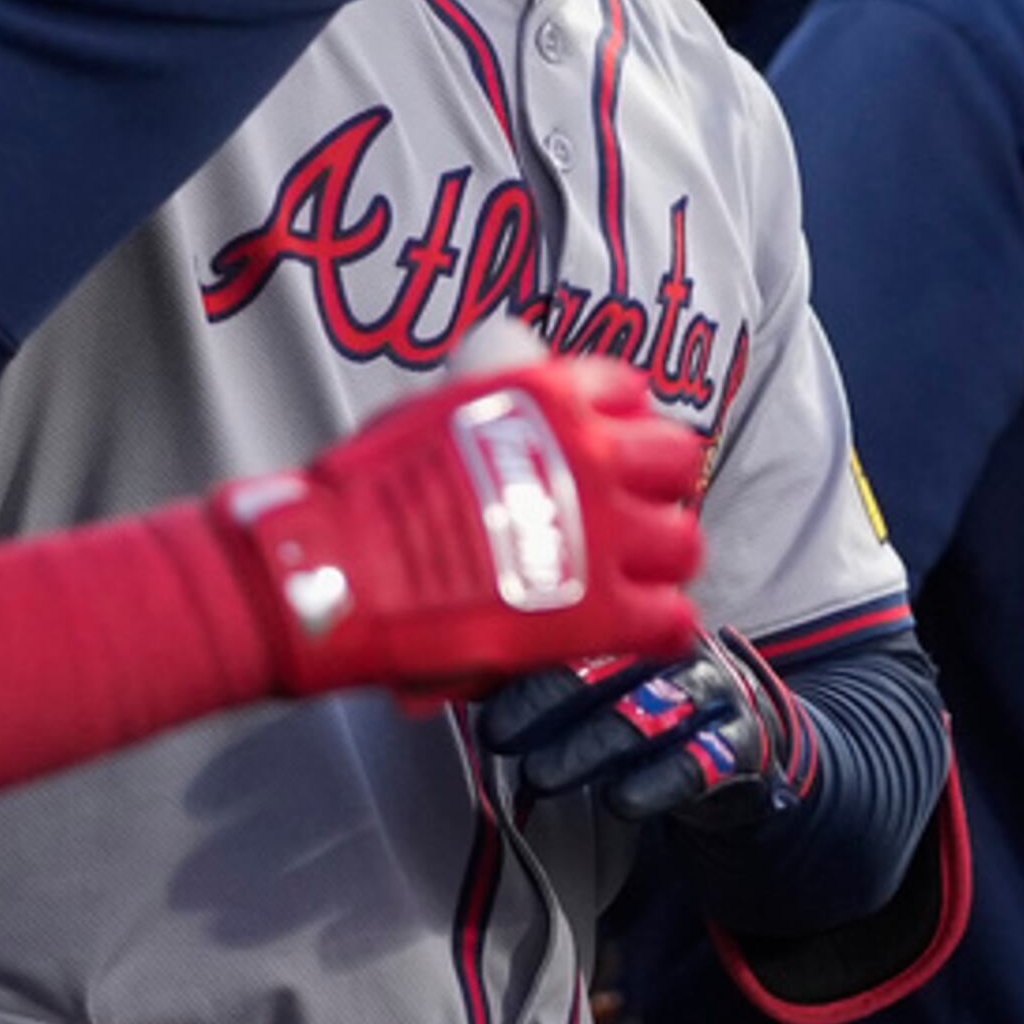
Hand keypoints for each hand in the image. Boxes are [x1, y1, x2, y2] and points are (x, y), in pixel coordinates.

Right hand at [206, 342, 704, 699]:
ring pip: (684, 542)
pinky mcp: (603, 611)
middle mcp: (590, 455)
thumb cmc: (362, 497)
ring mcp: (605, 534)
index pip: (628, 392)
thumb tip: (500, 402)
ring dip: (659, 559)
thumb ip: (489, 411)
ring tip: (628, 577)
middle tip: (628, 513)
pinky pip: (672, 620)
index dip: (619, 426)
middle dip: (656, 485)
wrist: (339, 570)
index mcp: (546, 397)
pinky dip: (655, 628)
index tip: (606, 449)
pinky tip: (625, 631)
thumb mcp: (431, 413)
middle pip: (675, 459)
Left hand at [478, 627, 805, 829]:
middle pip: (608, 668)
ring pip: (648, 715)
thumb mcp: (601, 684)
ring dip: (589, 748)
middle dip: (549, 707)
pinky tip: (620, 802)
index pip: (576, 636)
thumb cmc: (645, 711)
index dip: (527, 675)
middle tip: (505, 743)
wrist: (738, 748)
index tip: (488, 715)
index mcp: (637, 623)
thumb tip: (460, 684)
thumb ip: (546, 678)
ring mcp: (713, 692)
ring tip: (543, 777)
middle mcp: (674, 647)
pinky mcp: (740, 741)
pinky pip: (699, 760)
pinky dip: (655, 783)